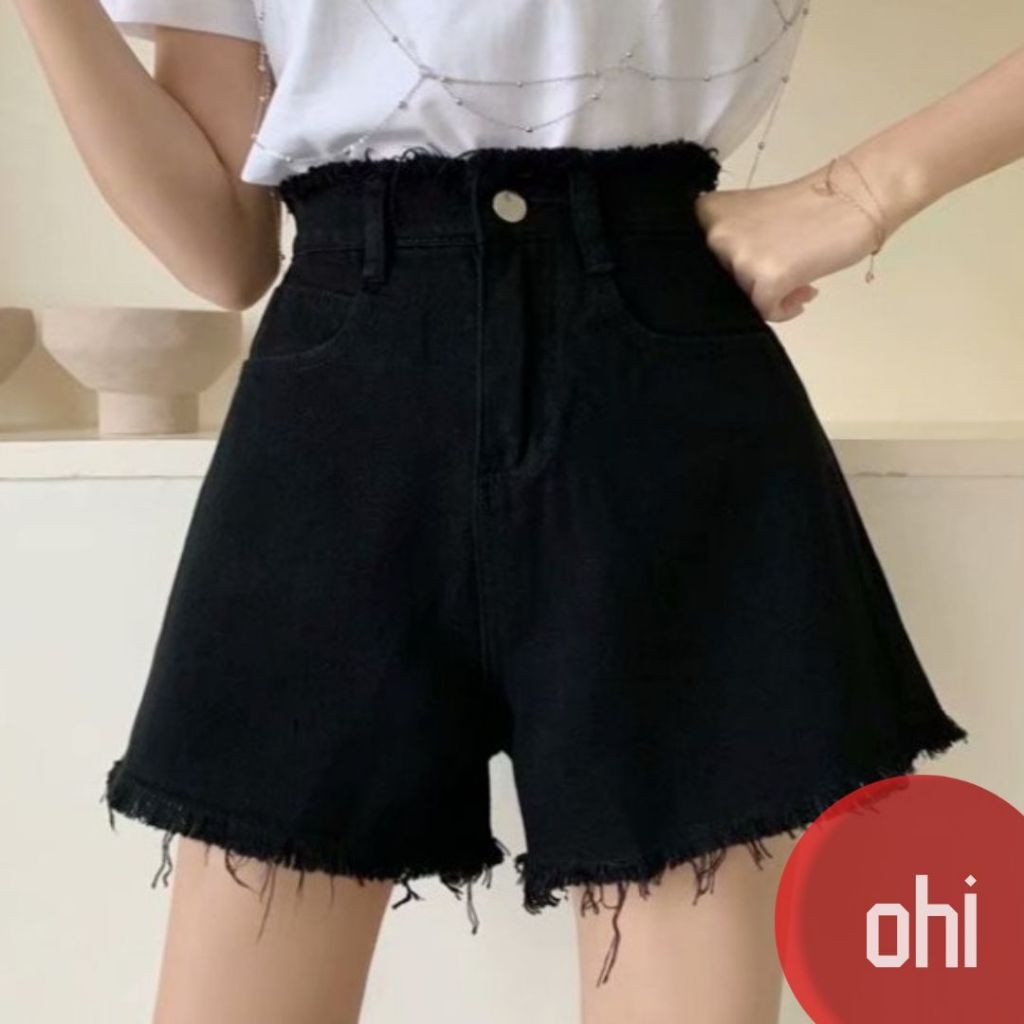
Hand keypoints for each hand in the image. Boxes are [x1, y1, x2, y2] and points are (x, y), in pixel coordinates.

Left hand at [693, 164, 883, 323]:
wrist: (857, 196)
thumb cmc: (810, 209)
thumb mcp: (753, 220)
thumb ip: (732, 246)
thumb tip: (730, 287)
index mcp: (709, 214)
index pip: (700, 265)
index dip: (729, 273)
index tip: (754, 267)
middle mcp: (717, 234)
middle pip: (720, 284)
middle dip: (752, 286)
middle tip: (784, 272)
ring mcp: (740, 256)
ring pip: (741, 299)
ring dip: (770, 297)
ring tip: (799, 280)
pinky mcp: (766, 277)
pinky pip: (765, 312)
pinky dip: (784, 310)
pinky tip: (803, 292)